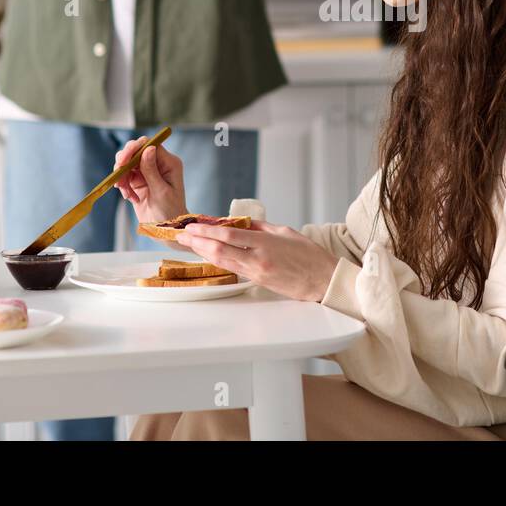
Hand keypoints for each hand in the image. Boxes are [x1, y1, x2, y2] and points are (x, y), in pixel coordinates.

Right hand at [114, 137, 188, 227]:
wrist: (165, 228)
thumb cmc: (169, 212)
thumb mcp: (161, 192)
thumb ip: (152, 170)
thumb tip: (148, 148)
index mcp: (169, 163)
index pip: (150, 145)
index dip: (134, 148)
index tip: (123, 160)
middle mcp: (158, 164)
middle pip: (136, 150)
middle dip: (124, 161)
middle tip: (118, 174)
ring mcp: (147, 172)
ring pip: (127, 163)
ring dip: (122, 176)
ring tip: (126, 192)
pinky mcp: (138, 181)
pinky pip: (125, 176)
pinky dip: (123, 185)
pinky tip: (129, 197)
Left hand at [177, 219, 338, 302]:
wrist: (323, 280)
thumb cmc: (309, 255)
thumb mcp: (286, 232)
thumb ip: (261, 227)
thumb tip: (240, 222)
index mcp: (265, 243)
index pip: (229, 234)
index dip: (207, 230)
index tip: (192, 226)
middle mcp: (257, 259)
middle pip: (219, 249)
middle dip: (197, 242)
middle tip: (181, 235)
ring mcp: (256, 273)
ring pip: (222, 261)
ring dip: (203, 252)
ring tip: (189, 244)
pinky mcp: (257, 282)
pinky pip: (232, 269)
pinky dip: (217, 260)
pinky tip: (208, 255)